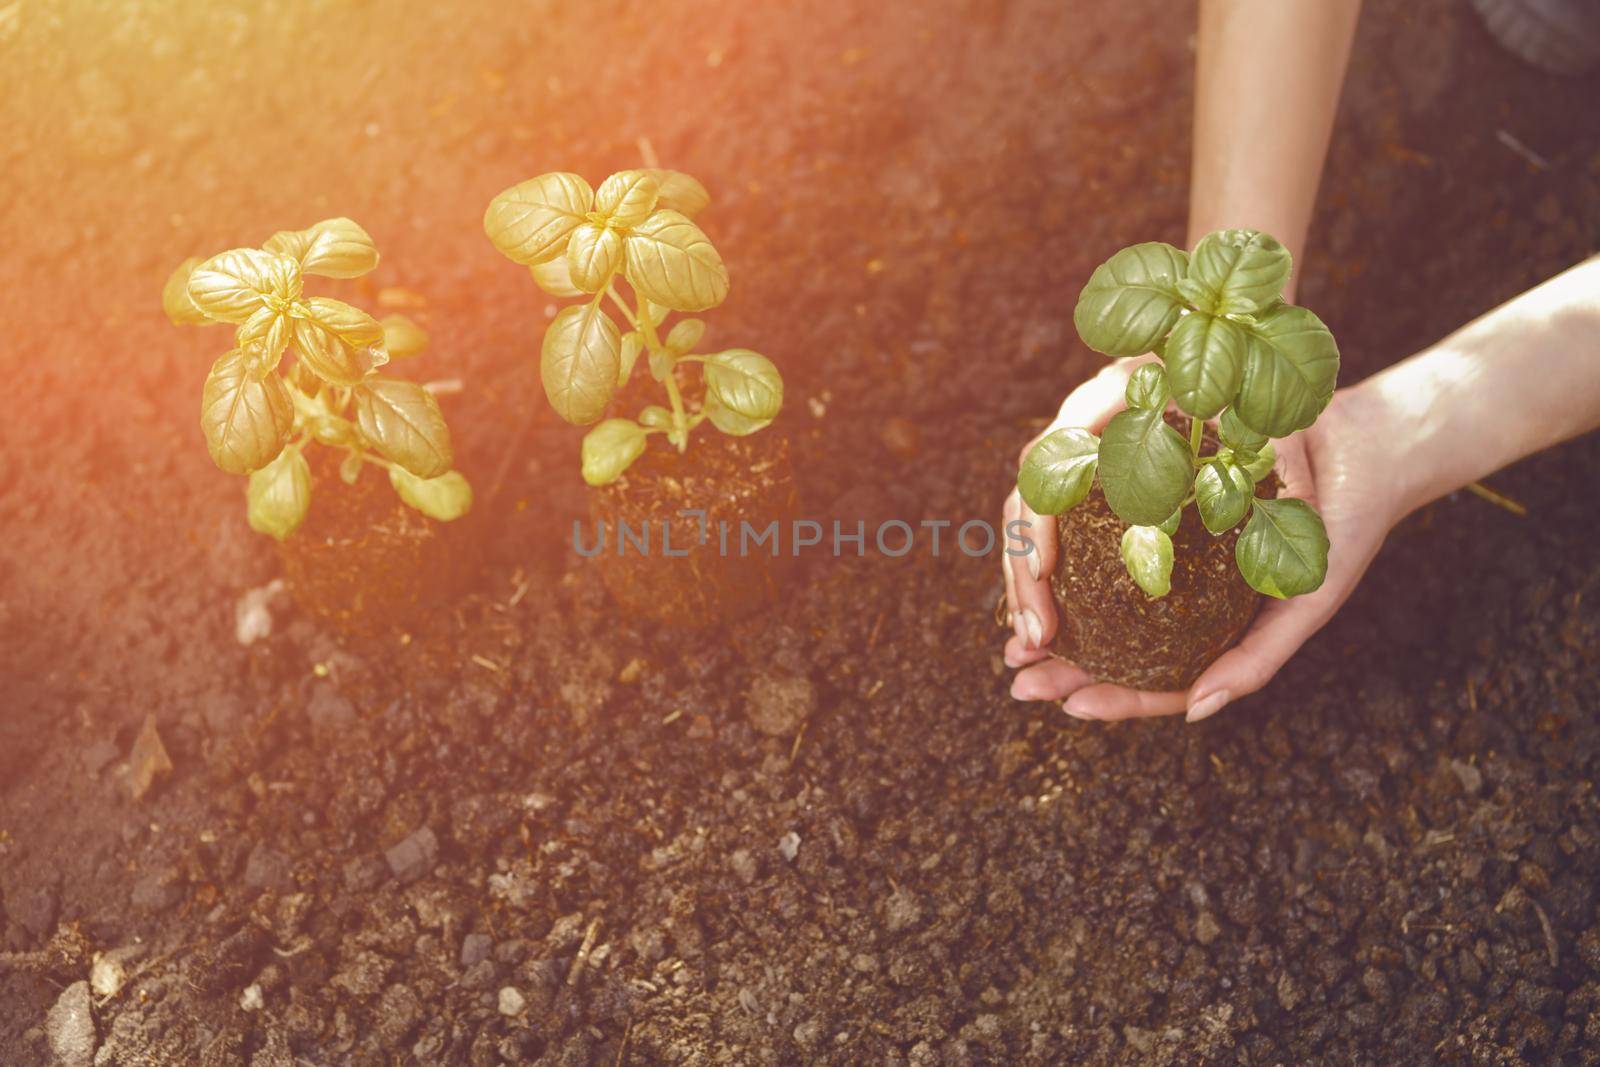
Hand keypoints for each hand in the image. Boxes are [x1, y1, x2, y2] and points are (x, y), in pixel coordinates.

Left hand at [1001, 359, 1402, 721]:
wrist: (1361, 444)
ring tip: (1014, 635)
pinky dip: (1061, 541)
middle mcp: (1181, 594)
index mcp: (1210, 627)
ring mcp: (1164, 547)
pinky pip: (1097, 523)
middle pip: (1111, 643)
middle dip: (1060, 666)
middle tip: (1019, 679)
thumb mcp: (1301, 603)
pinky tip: (1032, 553)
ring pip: (1096, 594)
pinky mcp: (1151, 491)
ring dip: (1047, 613)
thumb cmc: (1340, 531)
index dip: (1111, 698)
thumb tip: (1193, 714)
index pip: (1153, 676)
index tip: (1069, 706)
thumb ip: (1254, 661)